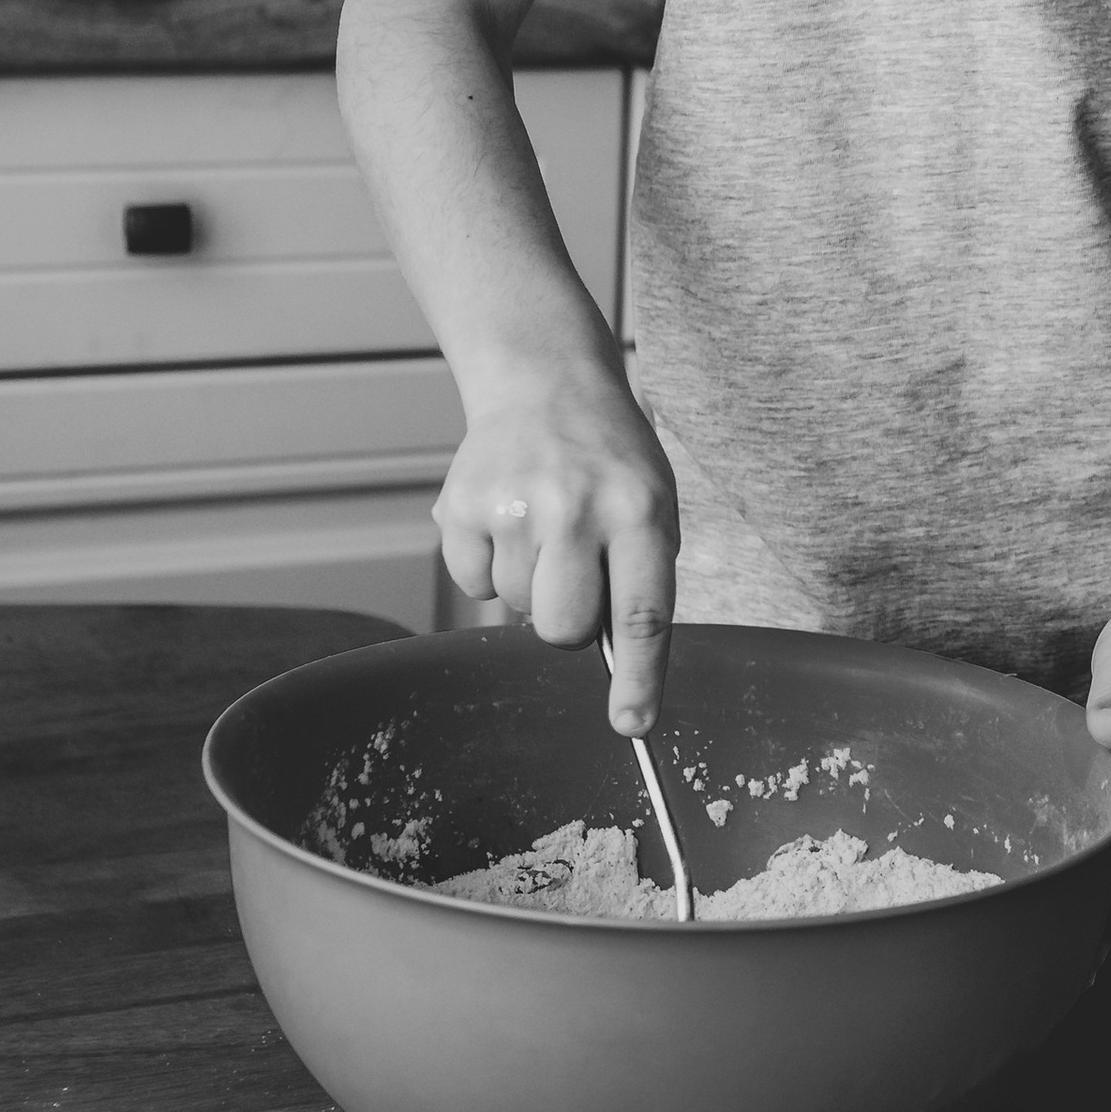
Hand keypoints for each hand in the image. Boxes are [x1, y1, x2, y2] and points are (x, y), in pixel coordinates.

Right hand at [436, 359, 679, 732]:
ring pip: (513, 608)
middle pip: (562, 627)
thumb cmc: (608, 462)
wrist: (544, 384)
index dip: (639, 678)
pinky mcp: (459, 505)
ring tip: (542, 525)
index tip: (634, 727)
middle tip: (575, 573)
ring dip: (528, 585)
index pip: (643, 614)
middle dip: (567, 622)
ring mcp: (511, 506)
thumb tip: (617, 666)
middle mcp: (575, 509)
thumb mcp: (651, 506)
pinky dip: (488, 565)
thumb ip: (639, 578)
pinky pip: (472, 585)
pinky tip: (507, 519)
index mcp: (639, 512)